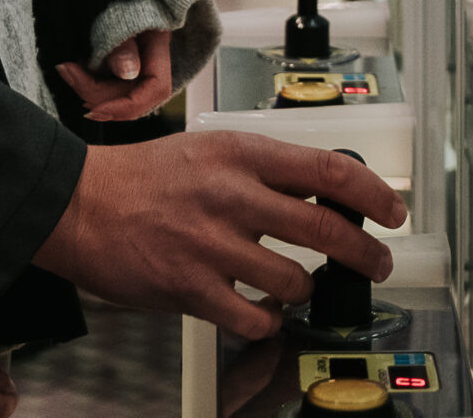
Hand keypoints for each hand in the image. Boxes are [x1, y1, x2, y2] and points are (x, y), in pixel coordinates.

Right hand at [32, 133, 405, 339]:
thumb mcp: (208, 151)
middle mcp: (231, 195)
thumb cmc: (141, 178)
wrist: (79, 204)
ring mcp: (212, 243)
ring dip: (304, 290)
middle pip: (323, 228)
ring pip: (293, 279)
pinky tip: (262, 311)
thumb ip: (260, 171)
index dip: (371, 194)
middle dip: (362, 253)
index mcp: (240, 154)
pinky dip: (267, 320)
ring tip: (296, 288)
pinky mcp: (191, 287)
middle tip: (375, 264)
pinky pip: (253, 317)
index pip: (327, 169)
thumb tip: (318, 194)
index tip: (393, 211)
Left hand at [58, 28, 172, 120]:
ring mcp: (135, 58)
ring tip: (68, 68)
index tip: (94, 111)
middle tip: (67, 72)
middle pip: (132, 93)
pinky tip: (75, 67)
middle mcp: (150, 56)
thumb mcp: (118, 9)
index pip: (155, 89)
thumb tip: (127, 72)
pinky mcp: (118, 58)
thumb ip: (122, 42)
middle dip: (98, 93)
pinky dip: (90, 80)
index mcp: (159, 43)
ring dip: (91, 88)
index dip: (127, 107)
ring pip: (118, 90)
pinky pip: (108, 80)